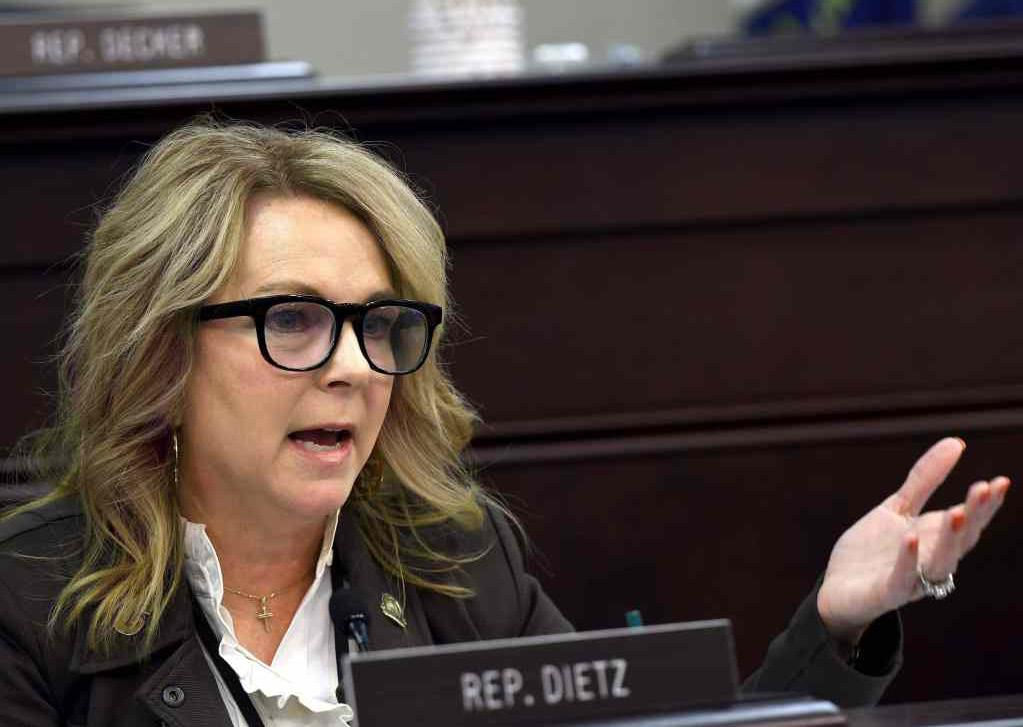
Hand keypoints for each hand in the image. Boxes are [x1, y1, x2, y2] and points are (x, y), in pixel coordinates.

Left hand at [816, 437, 1009, 644]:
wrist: (837, 589)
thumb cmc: (873, 550)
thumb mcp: (898, 508)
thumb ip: (925, 479)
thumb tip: (957, 442)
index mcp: (936, 539)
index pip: (968, 521)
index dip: (985, 504)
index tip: (1000, 481)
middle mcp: (931, 560)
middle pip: (960, 540)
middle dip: (974, 516)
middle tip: (984, 489)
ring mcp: (912, 579)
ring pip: (939, 562)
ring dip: (950, 538)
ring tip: (957, 511)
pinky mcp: (886, 593)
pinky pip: (901, 579)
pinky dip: (908, 559)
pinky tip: (911, 537)